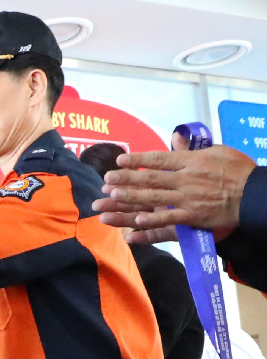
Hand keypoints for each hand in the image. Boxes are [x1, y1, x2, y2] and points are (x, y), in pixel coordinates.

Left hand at [93, 137, 255, 243]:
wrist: (255, 195)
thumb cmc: (238, 171)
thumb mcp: (217, 151)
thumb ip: (191, 148)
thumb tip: (174, 136)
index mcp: (192, 161)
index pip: (159, 159)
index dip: (138, 159)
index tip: (120, 160)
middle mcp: (186, 179)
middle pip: (151, 178)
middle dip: (126, 179)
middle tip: (106, 179)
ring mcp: (188, 199)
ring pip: (154, 198)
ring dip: (131, 198)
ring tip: (111, 197)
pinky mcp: (193, 217)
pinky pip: (168, 219)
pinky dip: (152, 221)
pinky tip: (135, 222)